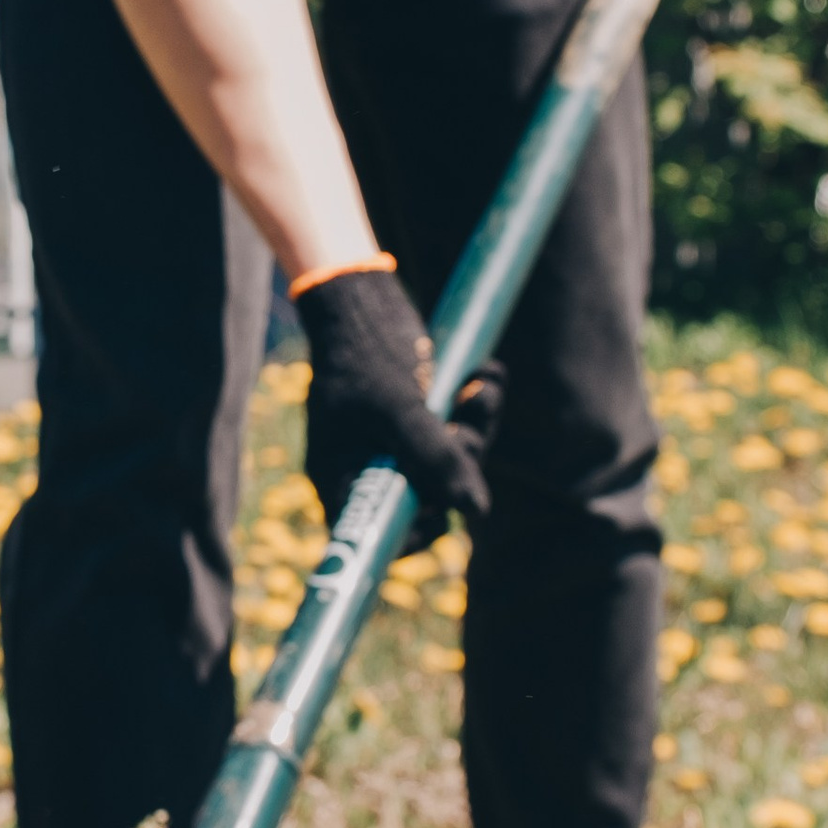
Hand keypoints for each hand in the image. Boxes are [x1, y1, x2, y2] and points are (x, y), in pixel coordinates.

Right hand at [295, 264, 501, 543]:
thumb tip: (478, 510)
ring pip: (456, 459)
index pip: (379, 531)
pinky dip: (480, 402)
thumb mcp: (400, 409)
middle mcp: (372, 466)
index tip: (444, 512)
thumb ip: (435, 459)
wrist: (363, 296)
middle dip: (461, 460)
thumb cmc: (365, 353)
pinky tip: (484, 373)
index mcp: (344, 476)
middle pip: (431, 496)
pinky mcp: (426, 415)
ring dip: (479, 424)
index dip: (416, 530)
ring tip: (482, 385)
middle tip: (467, 425)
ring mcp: (401, 441)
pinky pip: (463, 426)